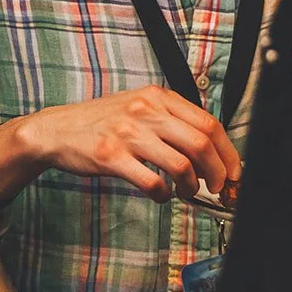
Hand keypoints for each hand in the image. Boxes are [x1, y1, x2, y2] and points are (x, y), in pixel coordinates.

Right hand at [13, 86, 240, 202]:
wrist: (57, 130)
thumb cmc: (102, 122)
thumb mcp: (139, 107)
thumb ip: (171, 122)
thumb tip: (210, 153)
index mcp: (157, 96)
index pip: (209, 122)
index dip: (228, 152)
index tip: (233, 172)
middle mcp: (146, 110)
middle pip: (201, 143)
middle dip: (218, 173)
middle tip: (217, 188)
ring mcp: (128, 132)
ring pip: (181, 164)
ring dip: (191, 187)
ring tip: (186, 192)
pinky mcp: (112, 156)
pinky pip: (152, 182)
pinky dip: (163, 195)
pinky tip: (159, 195)